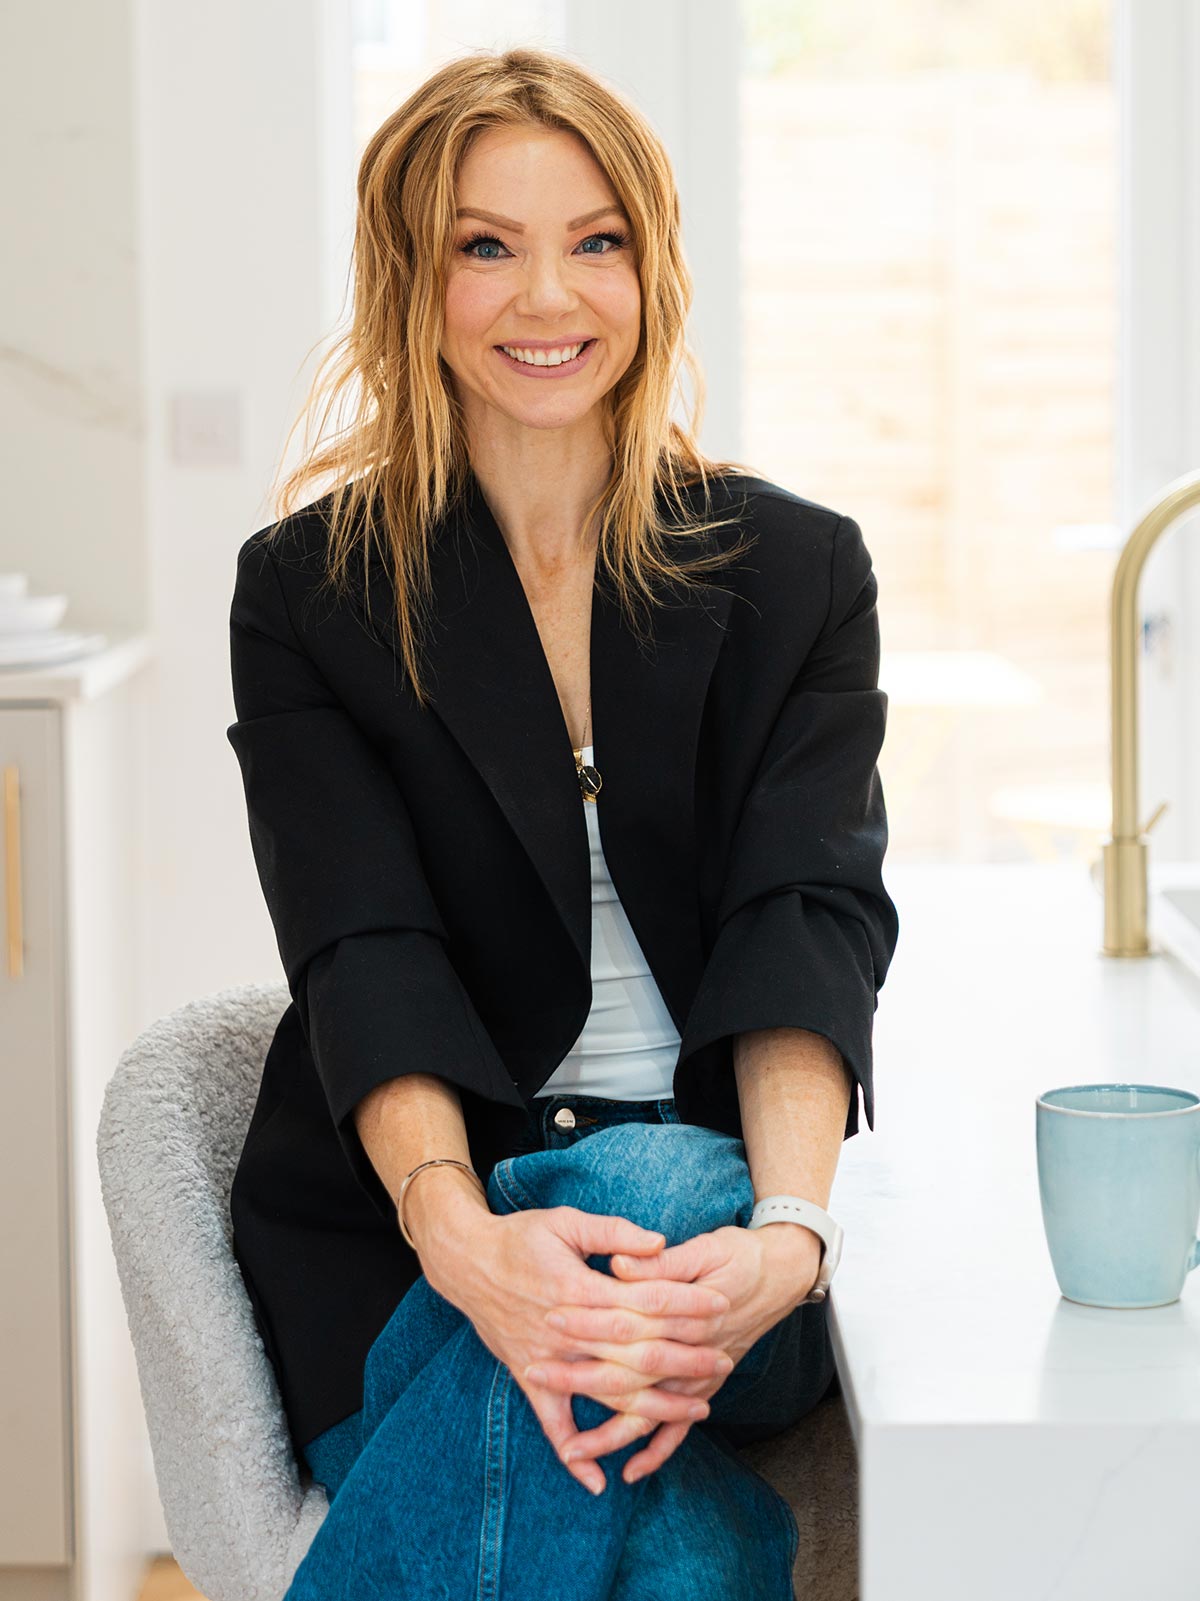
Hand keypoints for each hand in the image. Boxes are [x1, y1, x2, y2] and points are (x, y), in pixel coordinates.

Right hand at [425, 1202, 732, 1496]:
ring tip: (699, 1410)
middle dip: (685, 1359)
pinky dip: (572, 1454)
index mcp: (578, 1290)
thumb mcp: (566, 1221)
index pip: (644, 1302)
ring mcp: (548, 1359)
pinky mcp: (529, 1376)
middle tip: (725, 1360)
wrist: (465, 1261)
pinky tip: (598, 1482)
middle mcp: (566, 1331)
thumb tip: (659, 1244)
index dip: (685, 1303)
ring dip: (655, 1406)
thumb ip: (614, 1233)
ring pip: (609, 1392)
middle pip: (636, 1352)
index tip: (720, 1304)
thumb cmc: (519, 1236)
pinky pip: (551, 1423)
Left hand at [534, 1223, 822, 1483]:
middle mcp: (695, 1348)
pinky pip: (678, 1427)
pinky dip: (657, 1451)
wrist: (783, 1273)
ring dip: (610, 1431)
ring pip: (650, 1410)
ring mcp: (699, 1373)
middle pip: (631, 1368)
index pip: (632, 1315)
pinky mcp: (704, 1385)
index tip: (552, 1315)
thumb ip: (661, 1262)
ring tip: (571, 1450)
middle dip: (582, 1375)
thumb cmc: (739, 1254)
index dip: (591, 1315)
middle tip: (537, 1373)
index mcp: (690, 1307)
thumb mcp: (705, 1246)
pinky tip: (630, 1472)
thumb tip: (619, 1265)